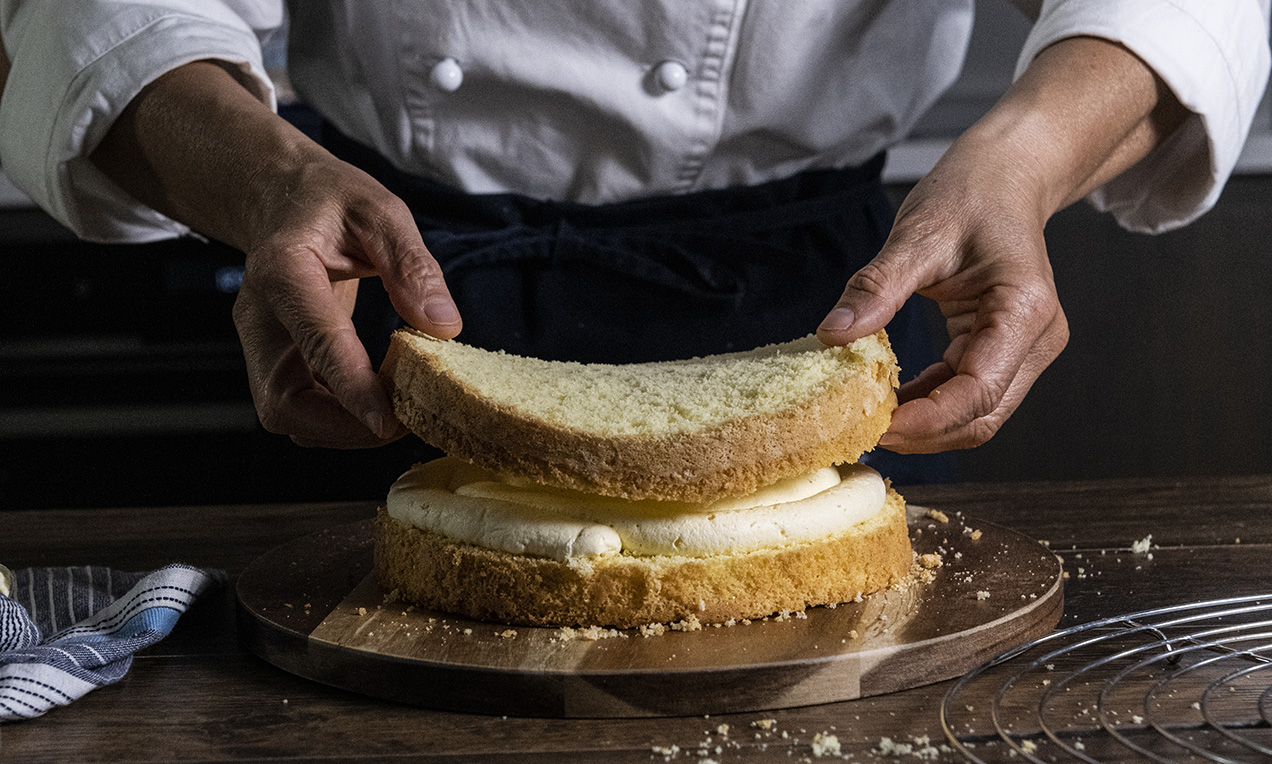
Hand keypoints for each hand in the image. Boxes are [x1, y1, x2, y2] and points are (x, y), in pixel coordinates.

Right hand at [232, 155, 461, 447]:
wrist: (281, 198)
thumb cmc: (330, 202)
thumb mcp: (381, 212)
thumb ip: (412, 267)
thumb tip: (443, 327)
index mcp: (283, 271)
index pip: (316, 340)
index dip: (351, 387)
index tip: (388, 421)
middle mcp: (260, 317)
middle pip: (285, 402)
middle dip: (345, 425)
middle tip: (406, 419)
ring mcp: (261, 345)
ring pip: (288, 415)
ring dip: (344, 428)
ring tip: (399, 409)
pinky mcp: (272, 361)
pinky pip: (299, 408)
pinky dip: (339, 419)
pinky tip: (378, 400)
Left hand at [818, 138, 1067, 452]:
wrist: (1006, 176)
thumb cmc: (974, 193)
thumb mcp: (918, 234)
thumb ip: (877, 287)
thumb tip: (834, 334)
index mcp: (1024, 309)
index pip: (980, 390)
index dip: (929, 419)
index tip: (879, 426)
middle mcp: (1035, 338)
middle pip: (982, 415)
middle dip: (924, 432)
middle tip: (862, 431)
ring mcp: (1024, 348)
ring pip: (975, 412)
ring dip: (924, 423)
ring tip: (869, 417)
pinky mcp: (1003, 349)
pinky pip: (965, 391)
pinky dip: (928, 401)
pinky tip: (889, 397)